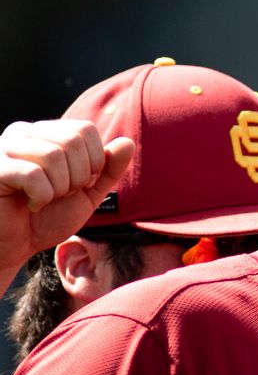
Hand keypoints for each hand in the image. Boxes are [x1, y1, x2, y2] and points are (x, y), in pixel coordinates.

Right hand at [0, 119, 133, 270]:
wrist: (16, 245)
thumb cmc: (47, 217)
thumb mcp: (88, 193)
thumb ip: (108, 169)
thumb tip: (128, 142)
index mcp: (46, 134)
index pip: (85, 129)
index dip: (94, 161)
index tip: (78, 183)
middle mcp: (24, 133)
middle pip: (72, 141)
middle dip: (78, 177)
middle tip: (60, 194)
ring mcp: (5, 148)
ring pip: (53, 156)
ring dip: (59, 188)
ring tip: (44, 199)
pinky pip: (32, 175)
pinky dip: (41, 197)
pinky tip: (30, 204)